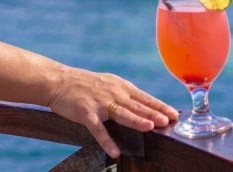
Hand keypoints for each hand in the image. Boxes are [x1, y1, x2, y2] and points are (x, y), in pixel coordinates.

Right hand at [47, 67, 179, 159]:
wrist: (59, 81)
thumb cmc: (86, 85)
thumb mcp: (109, 84)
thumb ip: (126, 95)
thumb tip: (145, 107)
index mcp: (121, 87)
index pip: (144, 98)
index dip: (159, 106)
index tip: (174, 115)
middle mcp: (113, 93)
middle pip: (136, 105)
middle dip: (153, 113)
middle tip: (167, 121)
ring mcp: (99, 103)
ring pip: (121, 113)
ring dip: (136, 120)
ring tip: (149, 128)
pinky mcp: (85, 113)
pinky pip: (98, 129)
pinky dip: (107, 140)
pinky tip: (115, 151)